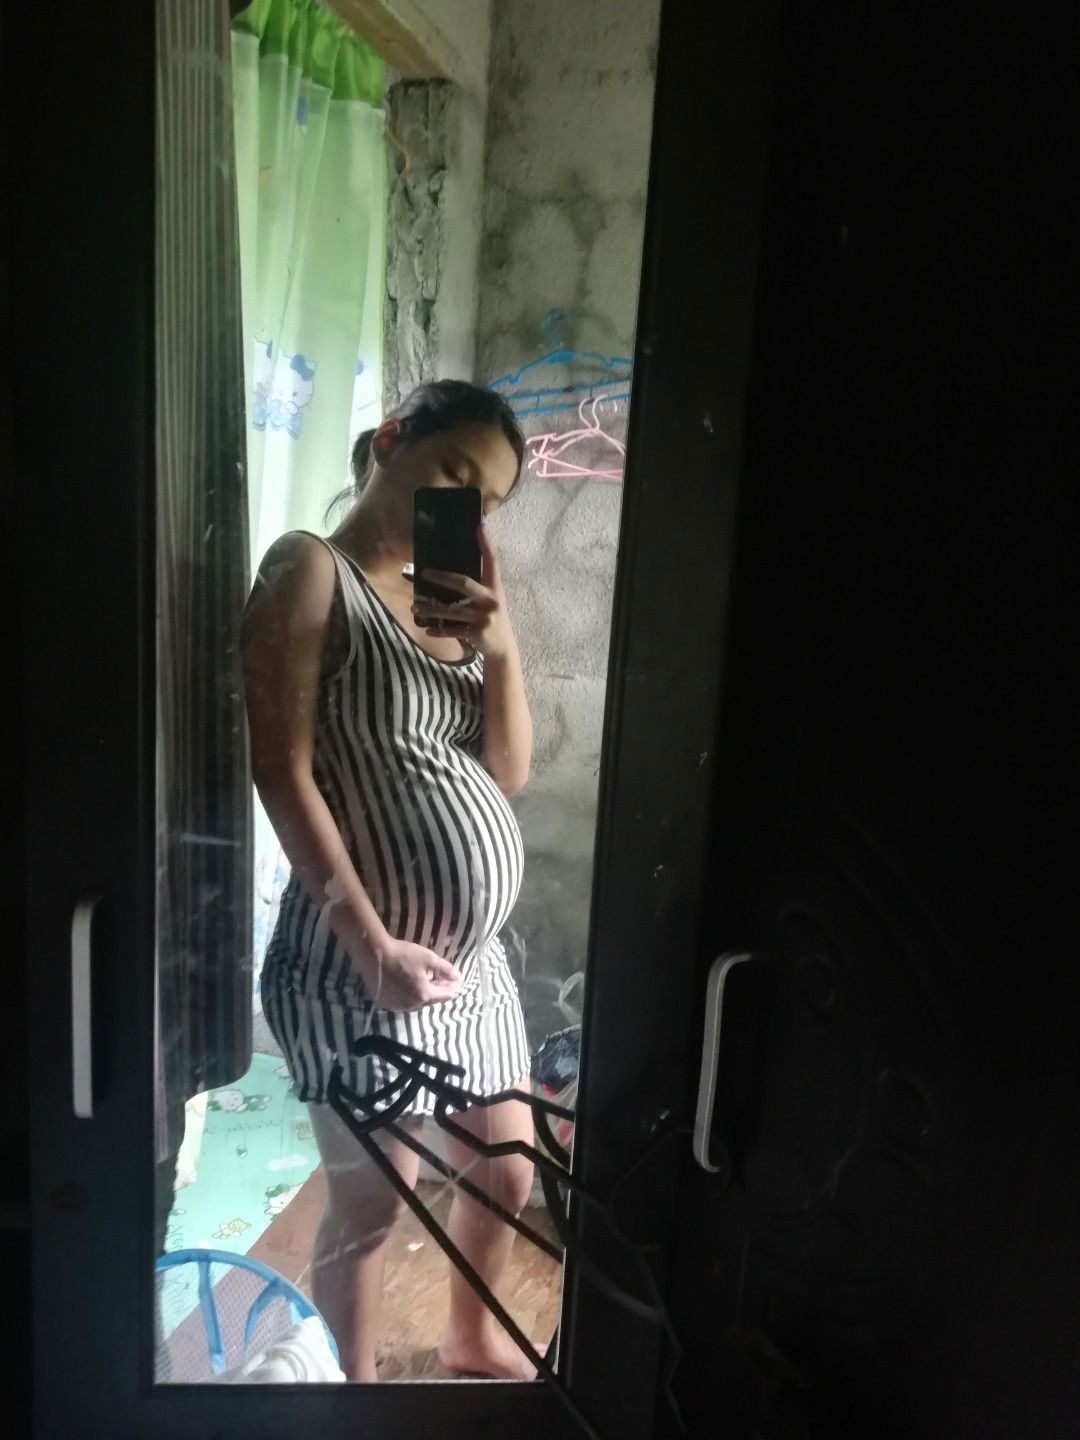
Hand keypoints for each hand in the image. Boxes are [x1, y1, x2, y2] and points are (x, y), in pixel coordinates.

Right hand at [358, 935, 462, 1010]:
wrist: (374, 956)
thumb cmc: (403, 955)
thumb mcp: (428, 958)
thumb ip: (445, 969)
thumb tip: (458, 977)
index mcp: (424, 995)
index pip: (445, 996)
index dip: (453, 988)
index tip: (458, 981)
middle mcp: (411, 1005)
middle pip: (431, 1000)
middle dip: (439, 990)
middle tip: (444, 980)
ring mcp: (396, 1006)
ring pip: (416, 1003)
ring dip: (424, 994)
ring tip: (428, 983)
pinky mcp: (384, 1003)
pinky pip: (402, 1002)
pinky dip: (409, 996)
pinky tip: (409, 986)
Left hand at [413, 525, 515, 658]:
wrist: (503, 648)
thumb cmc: (492, 618)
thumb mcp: (491, 600)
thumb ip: (478, 587)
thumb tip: (452, 572)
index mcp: (494, 588)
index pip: (492, 561)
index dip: (486, 543)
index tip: (480, 525)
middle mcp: (490, 600)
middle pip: (464, 584)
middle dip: (442, 578)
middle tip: (424, 573)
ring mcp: (484, 617)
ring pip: (452, 610)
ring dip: (431, 609)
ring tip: (415, 607)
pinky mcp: (476, 633)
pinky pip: (453, 630)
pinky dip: (439, 631)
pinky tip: (427, 629)